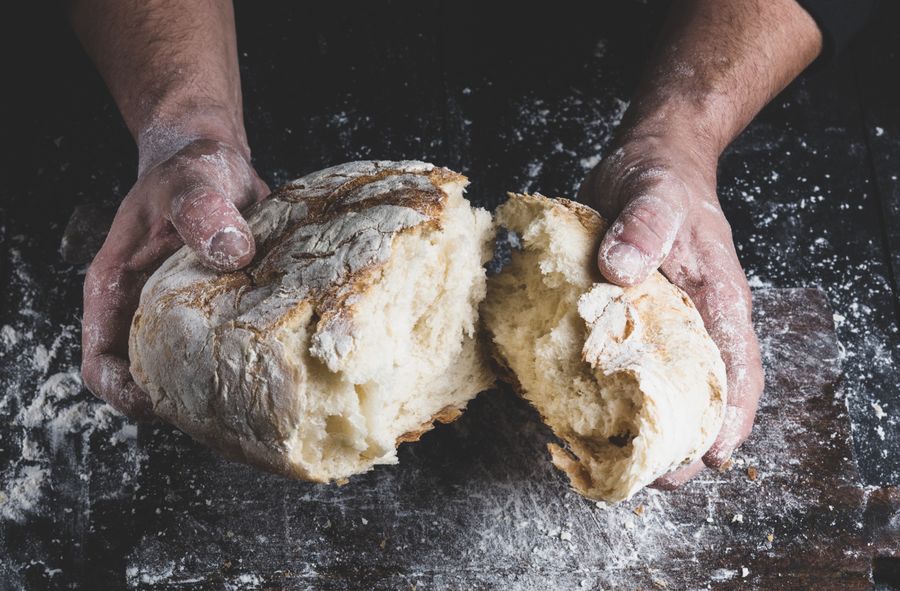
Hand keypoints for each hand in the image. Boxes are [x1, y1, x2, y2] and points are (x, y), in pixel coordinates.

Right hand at [82, 137, 269, 417]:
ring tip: (255, 395)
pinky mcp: (217, 315)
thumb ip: (201, 209)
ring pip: (188, 374)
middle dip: (180, 403)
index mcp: (116, 290)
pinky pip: (224, 352)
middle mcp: (144, 312)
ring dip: (216, 388)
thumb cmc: (189, 172)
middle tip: (227, 410)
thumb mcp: (191, 181)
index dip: (125, 394)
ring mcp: (181, 317)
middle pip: (148, 381)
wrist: (216, 166)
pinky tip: (275, 364)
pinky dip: (245, 363)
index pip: (102, 363)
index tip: (165, 403)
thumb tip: (230, 250)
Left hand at [578, 132, 764, 487]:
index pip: (738, 366)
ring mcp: (662, 321)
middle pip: (702, 392)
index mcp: (716, 297)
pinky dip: (610, 392)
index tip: (713, 457)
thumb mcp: (653, 192)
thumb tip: (619, 273)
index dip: (732, 417)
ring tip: (618, 464)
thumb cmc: (661, 177)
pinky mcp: (628, 317)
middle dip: (683, 441)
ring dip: (646, 427)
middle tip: (654, 480)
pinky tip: (583, 414)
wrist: (647, 160)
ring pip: (663, 386)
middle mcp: (694, 318)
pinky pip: (624, 363)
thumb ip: (641, 227)